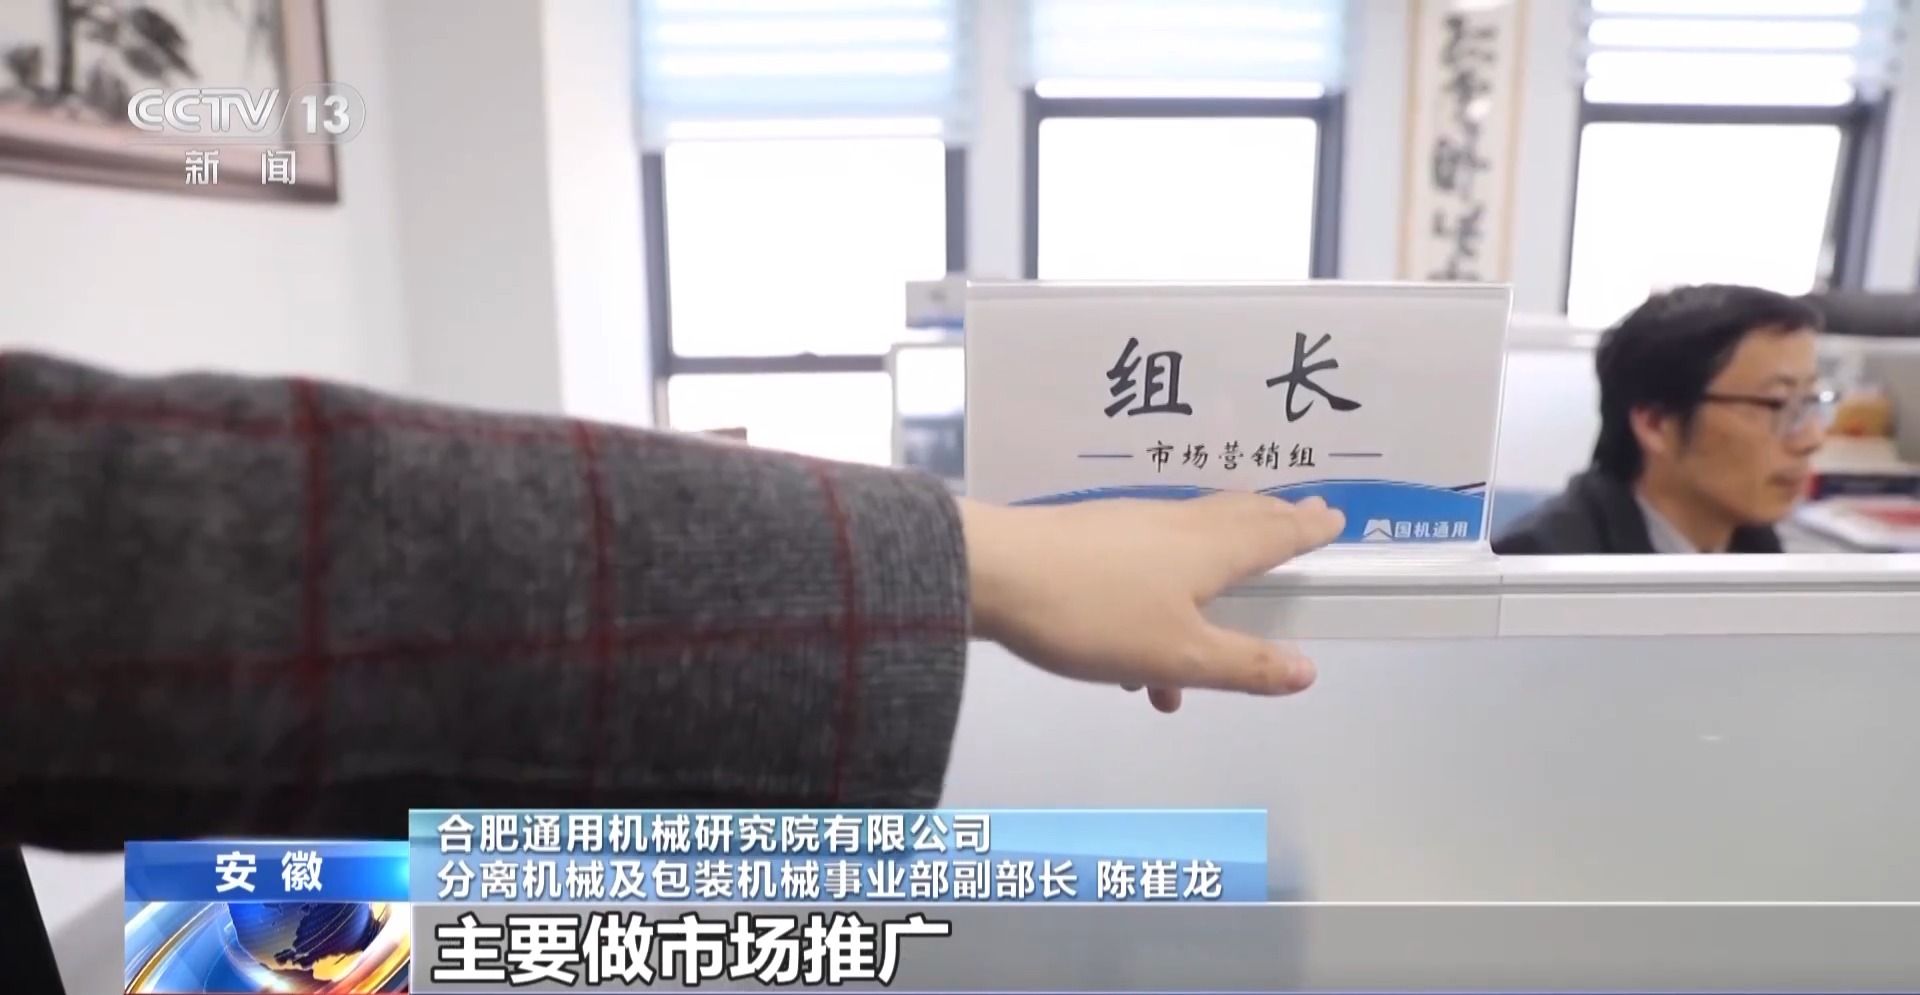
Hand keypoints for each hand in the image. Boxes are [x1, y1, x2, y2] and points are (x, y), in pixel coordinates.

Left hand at [958, 492, 1344, 712]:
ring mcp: (1129, 528)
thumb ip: (1244, 665)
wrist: (991, 574)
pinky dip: (1164, 603)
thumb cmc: (1093, 613)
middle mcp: (1176, 526)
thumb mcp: (1178, 654)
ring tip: (1223, 626)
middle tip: (1300, 521)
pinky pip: (1147, 567)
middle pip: (1236, 520)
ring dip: (1215, 576)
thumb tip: (1308, 670)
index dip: (1306, 528)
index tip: (1333, 516)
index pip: (1274, 532)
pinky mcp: (1089, 541)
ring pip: (1190, 545)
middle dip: (1271, 526)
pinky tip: (1138, 664)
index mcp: (1210, 548)